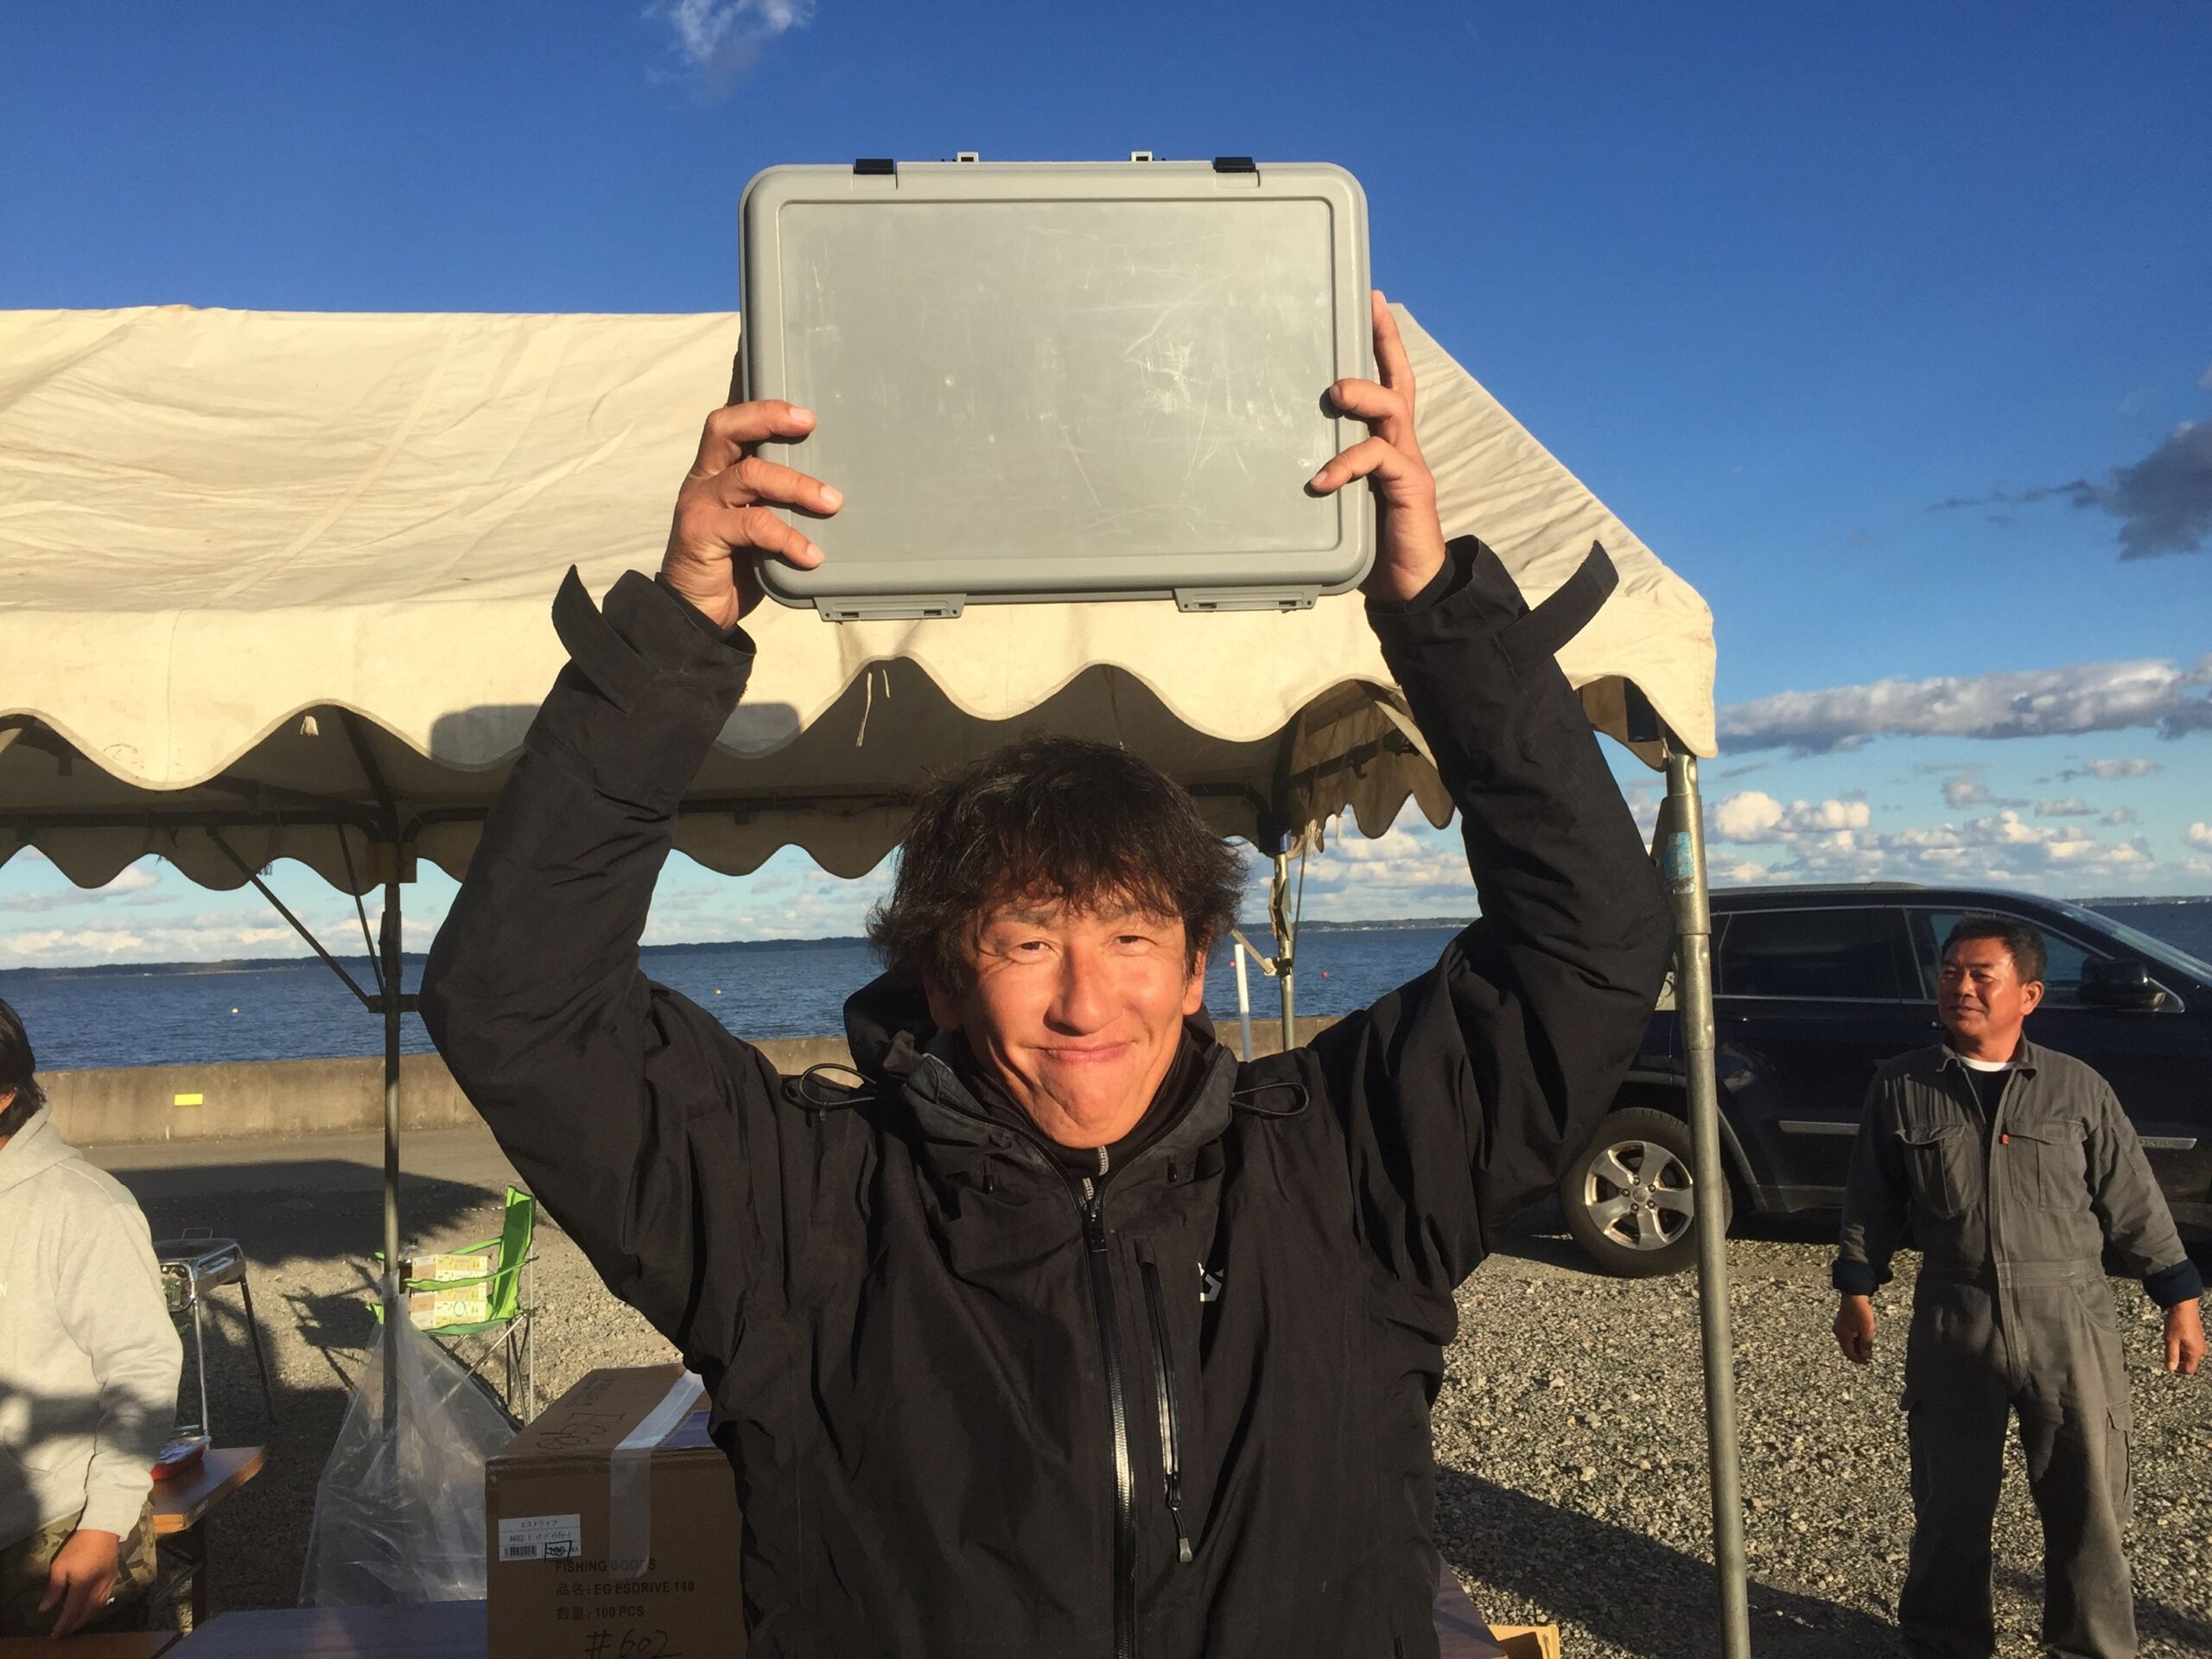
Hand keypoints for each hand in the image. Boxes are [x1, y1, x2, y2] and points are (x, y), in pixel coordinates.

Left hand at [39, 1527, 118, 1636]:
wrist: (103, 1530)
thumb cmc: (78, 1546)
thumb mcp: (60, 1565)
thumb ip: (54, 1588)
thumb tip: (45, 1608)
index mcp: (82, 1584)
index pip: (72, 1610)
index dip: (63, 1624)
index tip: (55, 1633)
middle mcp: (97, 1588)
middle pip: (86, 1613)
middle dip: (74, 1625)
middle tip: (64, 1632)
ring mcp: (108, 1584)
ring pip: (97, 1609)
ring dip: (85, 1620)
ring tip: (75, 1625)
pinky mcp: (113, 1580)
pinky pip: (104, 1601)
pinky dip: (95, 1610)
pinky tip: (90, 1611)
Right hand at [662, 380, 841, 628]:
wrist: (694, 613)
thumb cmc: (733, 566)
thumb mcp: (757, 527)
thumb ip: (776, 504)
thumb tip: (832, 495)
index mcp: (714, 471)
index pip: (730, 423)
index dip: (763, 409)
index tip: (805, 414)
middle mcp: (703, 480)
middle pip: (727, 429)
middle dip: (769, 419)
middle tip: (810, 425)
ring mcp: (699, 504)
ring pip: (749, 475)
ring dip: (796, 485)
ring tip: (832, 503)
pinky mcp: (701, 533)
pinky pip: (752, 525)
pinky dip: (787, 537)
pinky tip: (810, 554)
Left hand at [1310, 290, 1449, 603]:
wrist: (1411, 584)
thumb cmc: (1372, 543)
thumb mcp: (1341, 499)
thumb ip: (1322, 472)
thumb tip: (1273, 458)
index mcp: (1388, 442)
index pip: (1389, 381)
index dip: (1383, 342)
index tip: (1371, 302)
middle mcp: (1402, 444)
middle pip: (1399, 380)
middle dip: (1385, 342)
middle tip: (1369, 311)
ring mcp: (1409, 462)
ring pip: (1393, 408)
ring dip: (1363, 394)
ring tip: (1335, 393)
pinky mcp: (1410, 485)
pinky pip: (1378, 458)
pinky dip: (1346, 464)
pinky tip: (1321, 479)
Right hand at [1833, 1295, 1875, 1363]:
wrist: (1853, 1294)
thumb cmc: (1860, 1311)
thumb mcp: (1867, 1330)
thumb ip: (1866, 1345)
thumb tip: (1865, 1356)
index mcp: (1843, 1336)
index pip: (1849, 1353)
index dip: (1857, 1360)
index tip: (1866, 1362)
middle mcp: (1838, 1332)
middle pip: (1847, 1347)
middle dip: (1858, 1352)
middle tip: (1868, 1354)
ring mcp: (1838, 1326)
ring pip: (1847, 1340)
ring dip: (1856, 1344)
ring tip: (1867, 1343)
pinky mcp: (1841, 1321)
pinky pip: (1847, 1333)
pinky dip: (1854, 1337)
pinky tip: (1862, 1334)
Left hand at [2166, 1298, 2204, 1374]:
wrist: (2184, 1306)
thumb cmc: (2177, 1322)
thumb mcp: (2171, 1340)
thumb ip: (2171, 1356)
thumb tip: (2171, 1369)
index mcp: (2196, 1353)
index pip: (2189, 1370)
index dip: (2178, 1369)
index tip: (2168, 1361)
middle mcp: (2201, 1350)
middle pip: (2188, 1362)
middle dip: (2177, 1358)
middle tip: (2168, 1346)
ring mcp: (2200, 1343)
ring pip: (2188, 1354)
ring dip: (2179, 1350)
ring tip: (2171, 1338)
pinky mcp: (2198, 1337)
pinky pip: (2190, 1346)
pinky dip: (2182, 1344)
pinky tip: (2175, 1335)